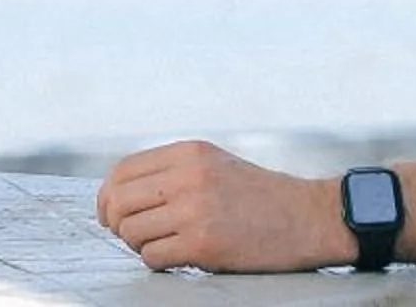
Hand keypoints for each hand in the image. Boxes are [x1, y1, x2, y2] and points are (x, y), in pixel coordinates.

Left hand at [96, 141, 349, 272]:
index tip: (110, 213)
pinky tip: (177, 256)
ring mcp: (195, 211)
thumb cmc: (261, 195)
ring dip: (139, 244)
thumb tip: (123, 193)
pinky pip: (153, 257)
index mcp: (189, 153)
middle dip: (115, 223)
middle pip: (119, 201)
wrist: (307, 217)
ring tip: (162, 244)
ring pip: (132, 232)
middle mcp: (187, 177)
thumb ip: (172, 171)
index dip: (107, 197)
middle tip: (129, 234)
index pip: (122, 171)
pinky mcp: (203, 244)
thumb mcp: (214, 164)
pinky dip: (157, 261)